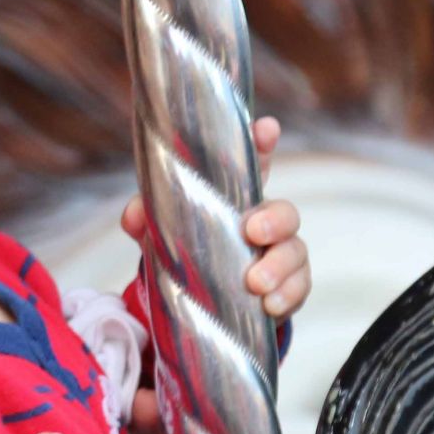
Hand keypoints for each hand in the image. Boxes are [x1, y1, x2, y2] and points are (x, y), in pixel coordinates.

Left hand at [119, 118, 310, 322]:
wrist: (202, 304)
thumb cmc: (189, 253)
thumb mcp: (162, 234)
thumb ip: (146, 220)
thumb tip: (134, 214)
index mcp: (236, 202)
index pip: (253, 167)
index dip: (263, 144)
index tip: (267, 128)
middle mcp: (265, 223)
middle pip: (284, 212)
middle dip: (275, 219)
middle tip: (253, 232)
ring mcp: (281, 255)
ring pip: (295, 251)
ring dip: (279, 266)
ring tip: (256, 284)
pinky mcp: (288, 287)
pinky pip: (299, 287)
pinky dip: (287, 295)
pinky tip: (270, 305)